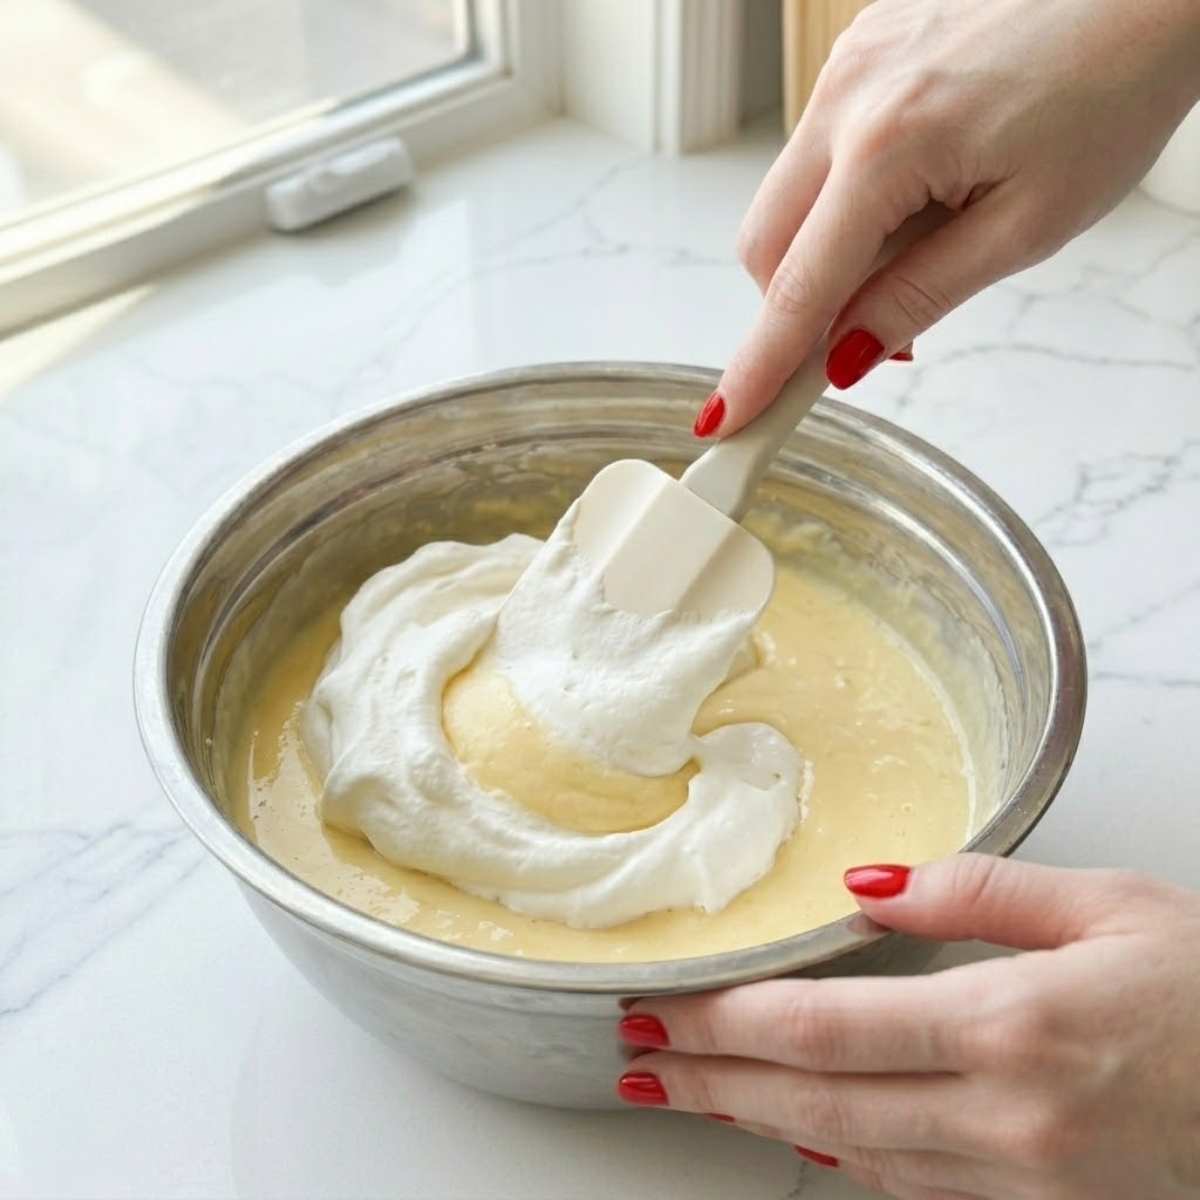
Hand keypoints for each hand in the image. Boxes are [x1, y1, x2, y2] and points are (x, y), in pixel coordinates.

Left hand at [616, 854, 1199, 1198]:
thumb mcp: (1104, 905)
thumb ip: (975, 890)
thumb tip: (866, 889)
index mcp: (1013, 1026)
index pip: (824, 1029)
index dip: (725, 1022)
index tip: (662, 1008)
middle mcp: (1007, 1117)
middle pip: (816, 1100)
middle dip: (713, 1077)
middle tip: (641, 1056)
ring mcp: (1024, 1177)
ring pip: (853, 1151)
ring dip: (760, 1119)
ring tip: (691, 1091)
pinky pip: (915, 1185)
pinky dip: (843, 1154)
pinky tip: (802, 1134)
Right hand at [701, 0, 1199, 435]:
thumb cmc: (1116, 84)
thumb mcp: (1028, 225)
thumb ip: (921, 294)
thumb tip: (847, 354)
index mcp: (887, 146)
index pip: (798, 290)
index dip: (761, 366)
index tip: (730, 418)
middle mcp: (847, 97)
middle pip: (763, 245)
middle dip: (793, 309)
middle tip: (863, 340)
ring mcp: (845, 66)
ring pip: (786, 198)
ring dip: (825, 251)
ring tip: (921, 245)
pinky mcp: (859, 50)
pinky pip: (818, 150)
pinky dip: (844, 198)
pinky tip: (914, 194)